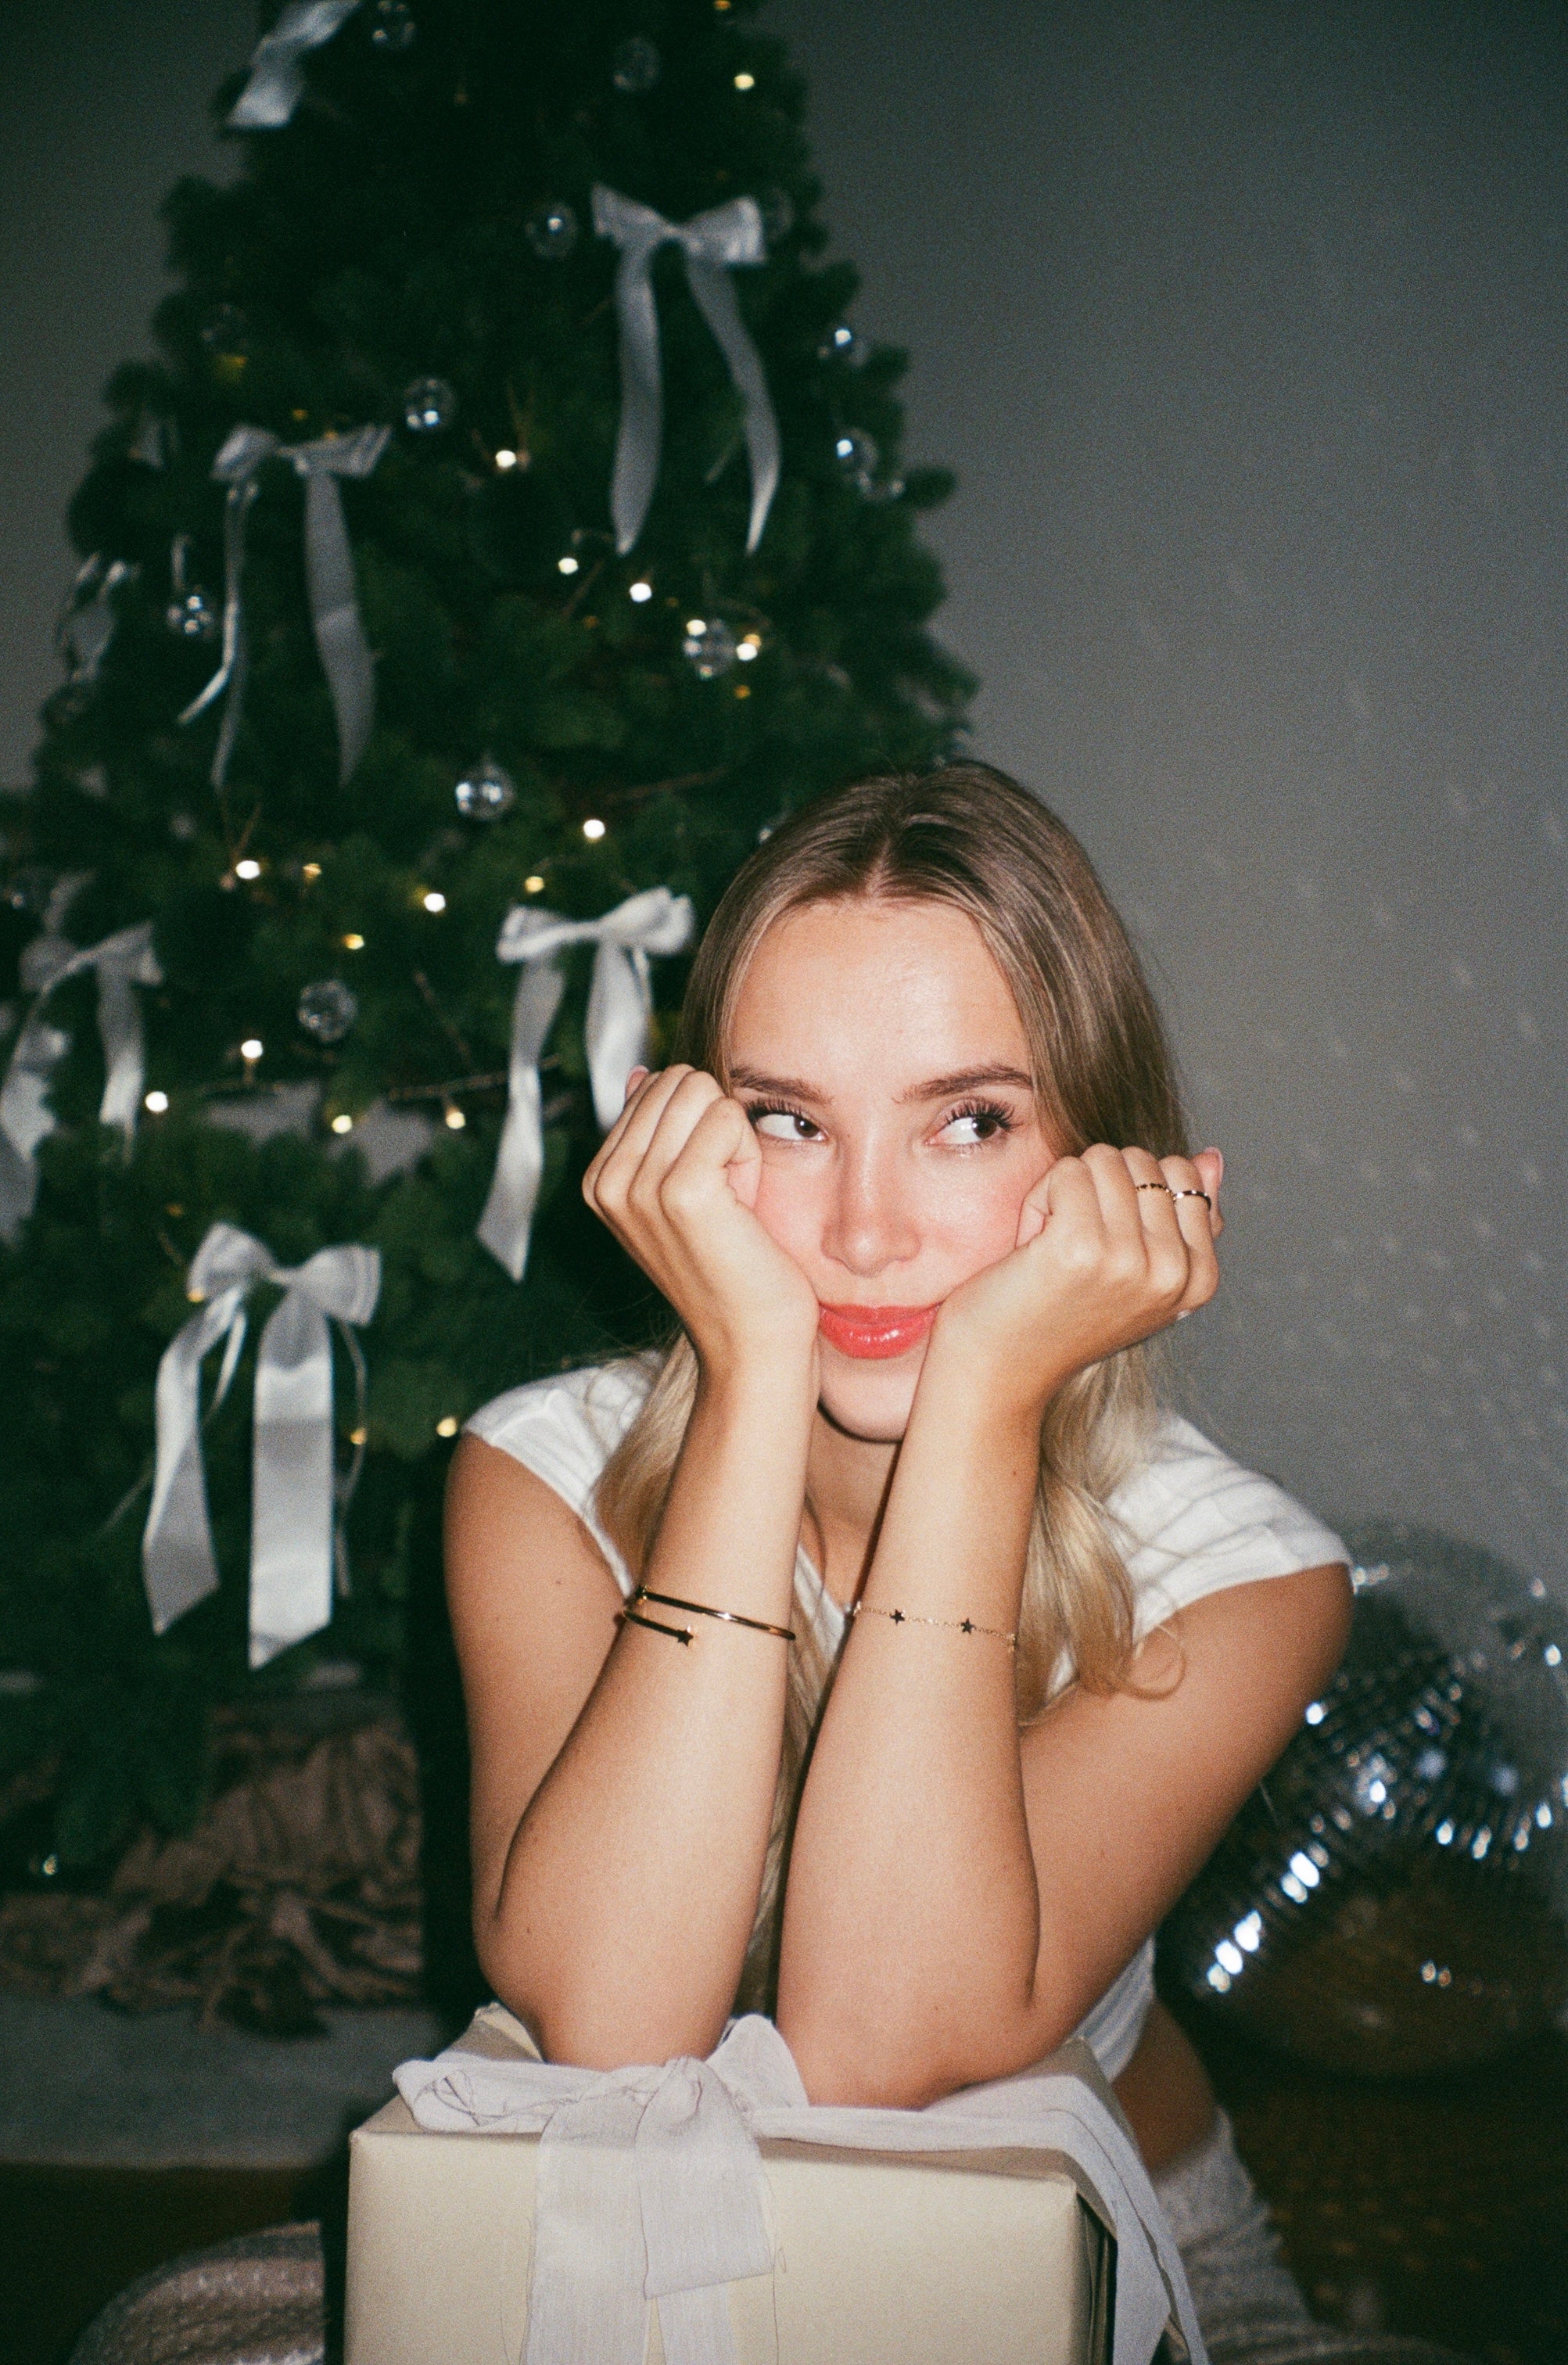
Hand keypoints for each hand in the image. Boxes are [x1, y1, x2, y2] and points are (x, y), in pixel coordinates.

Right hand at [584, 1066, 820, 1376]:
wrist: (752, 1342)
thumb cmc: (733, 1265)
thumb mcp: (683, 1189)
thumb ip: (655, 1130)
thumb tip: (641, 1074)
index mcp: (599, 1179)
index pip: (660, 1084)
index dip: (701, 1129)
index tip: (707, 1192)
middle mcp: (606, 1182)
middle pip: (680, 1080)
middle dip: (716, 1127)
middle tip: (725, 1197)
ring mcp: (637, 1187)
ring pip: (704, 1093)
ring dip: (734, 1143)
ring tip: (732, 1204)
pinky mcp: (680, 1192)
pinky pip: (729, 1118)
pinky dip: (749, 1157)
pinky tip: (742, 1209)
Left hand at [928, 1145, 1222, 1417]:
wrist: (999, 1372)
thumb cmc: (1061, 1317)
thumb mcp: (1137, 1274)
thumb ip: (1180, 1217)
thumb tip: (1210, 1158)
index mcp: (1198, 1280)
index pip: (1184, 1176)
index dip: (1132, 1192)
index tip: (1108, 1248)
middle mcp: (1172, 1273)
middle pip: (1142, 1162)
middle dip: (1098, 1190)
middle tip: (1074, 1248)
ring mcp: (1131, 1260)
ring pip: (1103, 1160)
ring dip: (1066, 1193)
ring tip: (1051, 1247)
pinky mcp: (1082, 1246)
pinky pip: (1068, 1171)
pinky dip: (1040, 1198)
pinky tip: (1031, 1245)